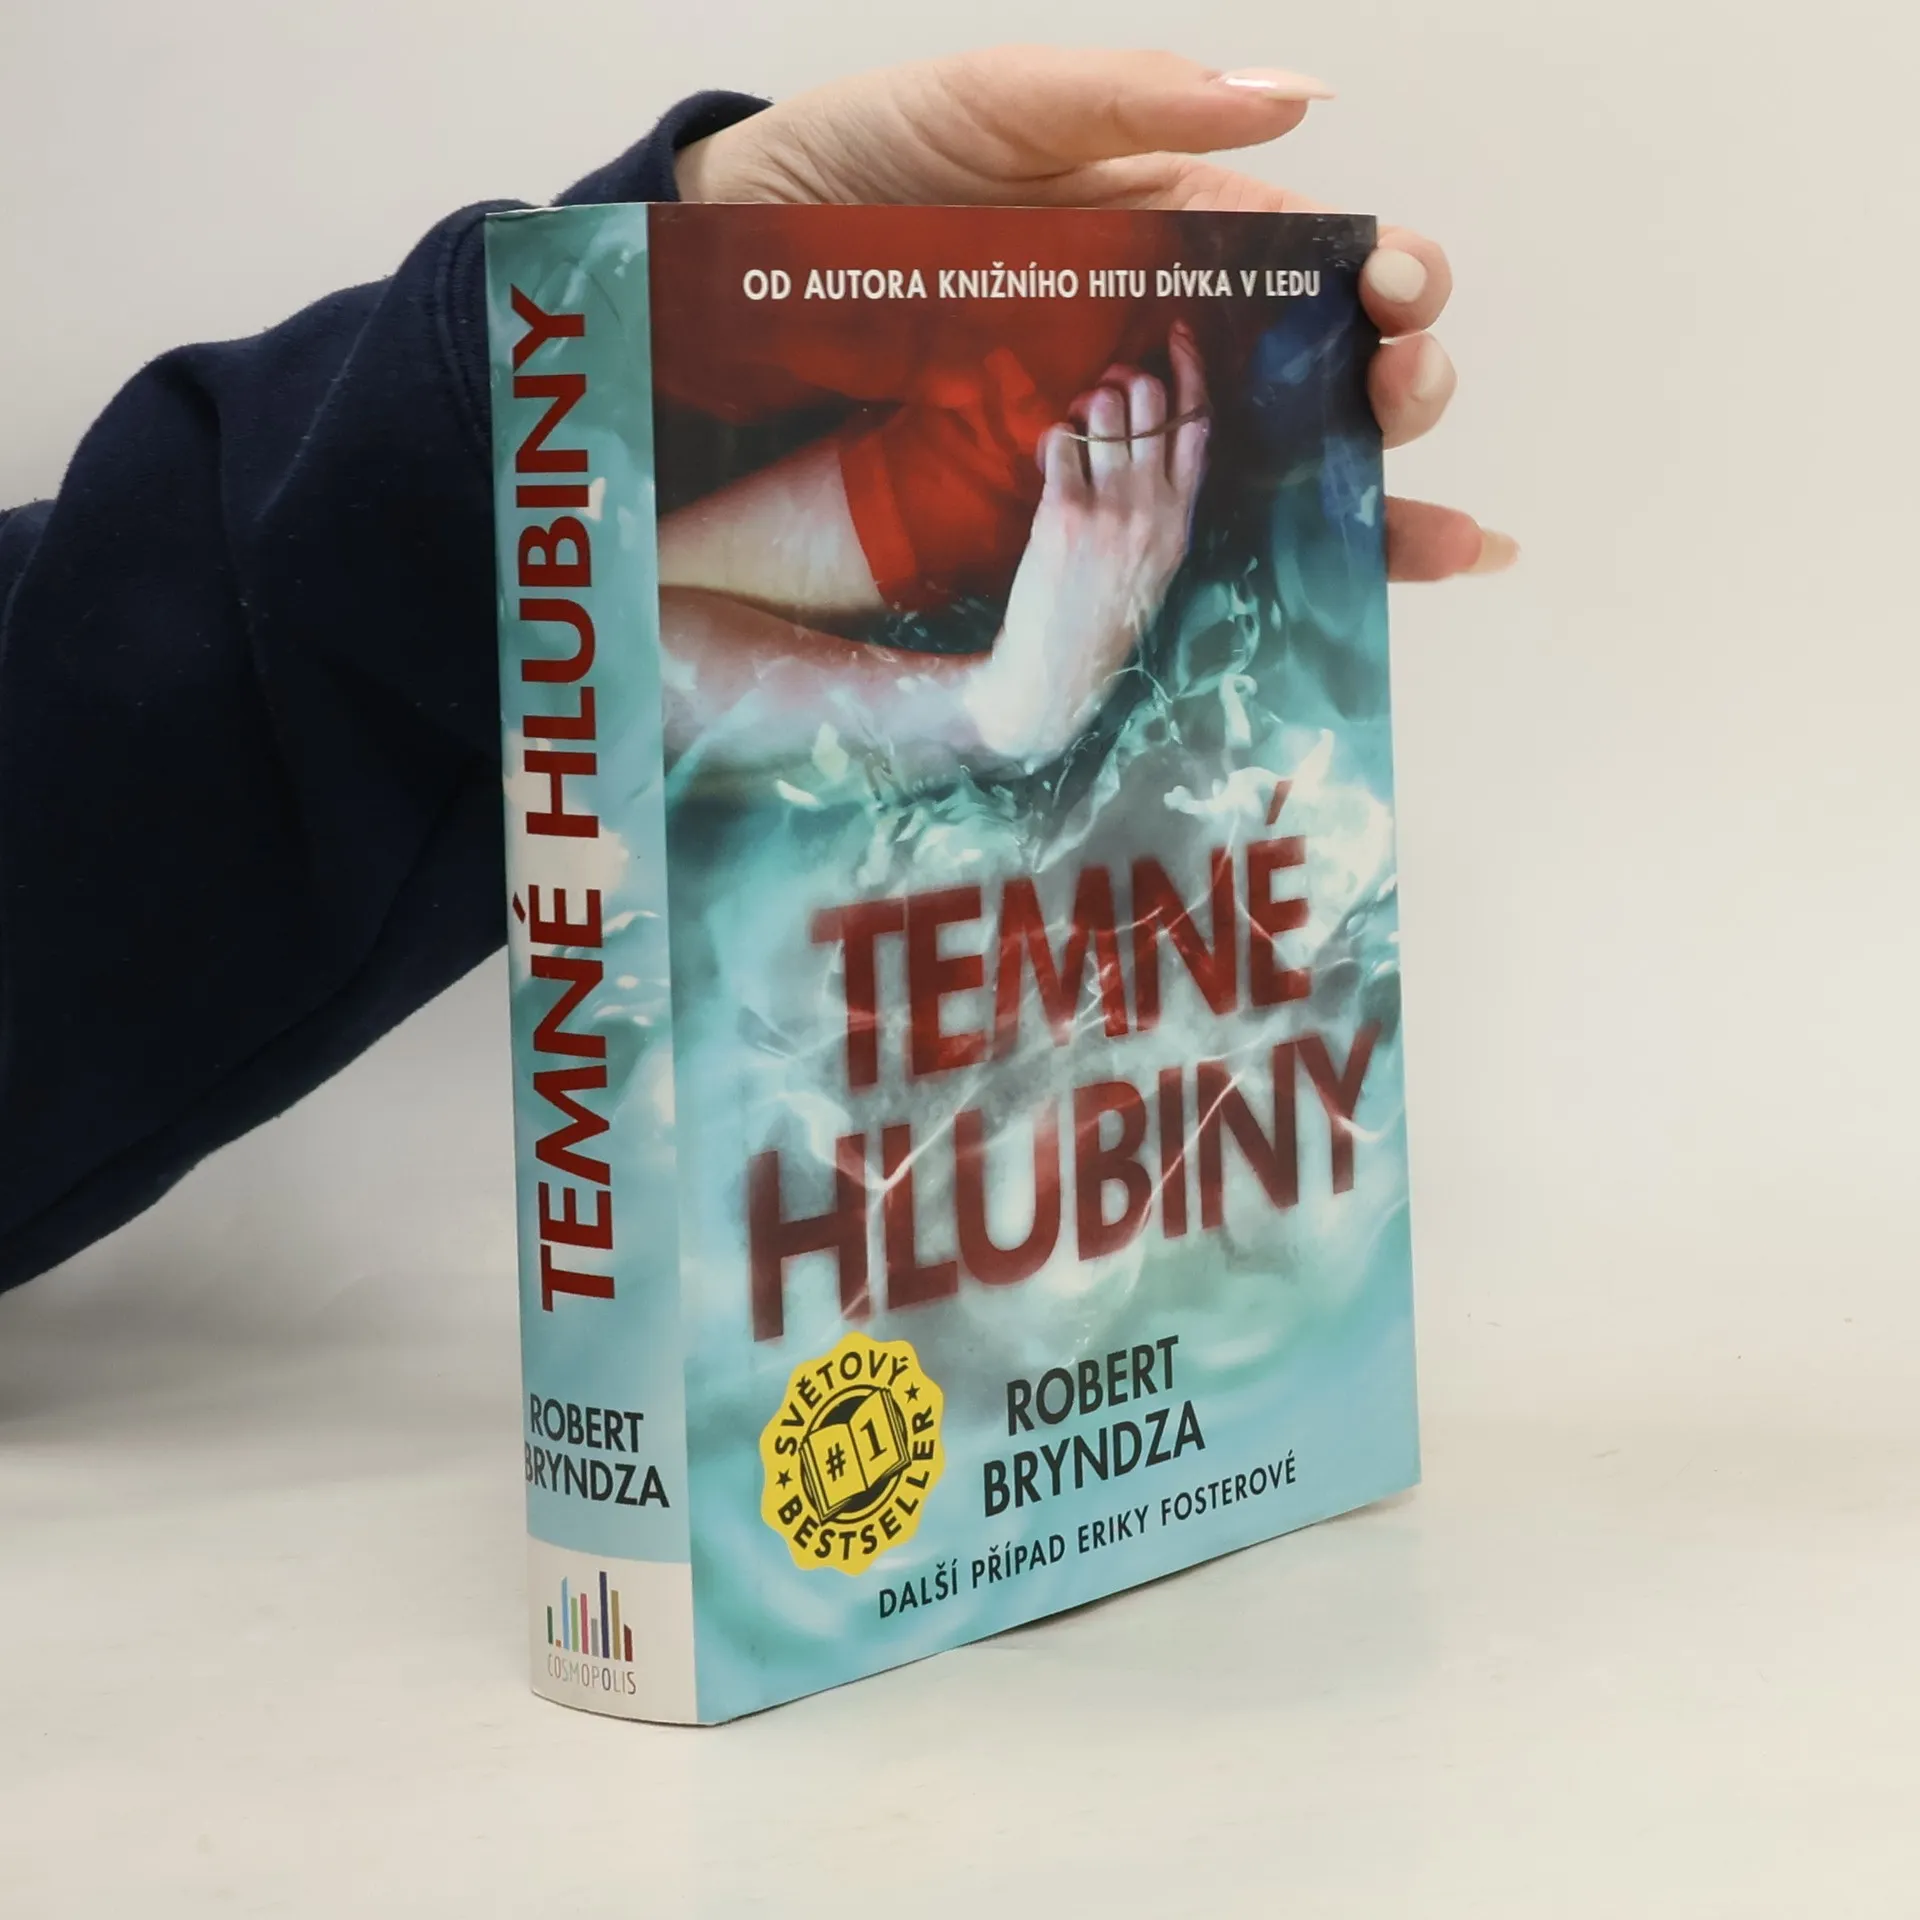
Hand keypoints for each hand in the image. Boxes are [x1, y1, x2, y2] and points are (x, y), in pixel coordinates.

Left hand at [676, 45, 1514, 583]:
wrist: (737, 275)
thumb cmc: (854, 172)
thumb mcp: (991, 110)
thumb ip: (1130, 102)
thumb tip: (1296, 100)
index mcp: (1165, 221)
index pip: (1309, 253)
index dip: (1381, 273)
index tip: (1398, 289)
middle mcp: (1166, 325)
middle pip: (1324, 360)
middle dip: (1398, 375)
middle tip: (1403, 387)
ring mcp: (1128, 415)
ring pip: (1290, 455)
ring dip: (1381, 479)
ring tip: (1424, 497)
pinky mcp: (1080, 490)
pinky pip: (1202, 522)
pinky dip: (1312, 549)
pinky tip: (1403, 568)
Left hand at [965, 325, 1208, 762]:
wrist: (1057, 676)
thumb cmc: (1102, 620)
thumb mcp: (1154, 564)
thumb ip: (1162, 505)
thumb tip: (1149, 439)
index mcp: (1182, 520)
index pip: (1198, 424)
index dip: (1187, 369)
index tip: (1174, 335)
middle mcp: (1154, 509)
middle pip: (1152, 401)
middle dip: (1123, 381)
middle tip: (1099, 398)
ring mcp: (1112, 511)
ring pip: (1106, 407)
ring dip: (1083, 404)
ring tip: (1071, 431)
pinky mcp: (1065, 516)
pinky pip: (1060, 441)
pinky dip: (1051, 437)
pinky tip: (1048, 458)